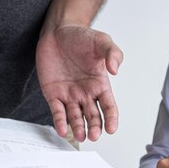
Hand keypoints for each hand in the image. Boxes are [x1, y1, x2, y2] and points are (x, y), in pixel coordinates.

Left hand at [36, 25, 122, 141]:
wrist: (58, 32)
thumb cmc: (82, 37)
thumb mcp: (102, 41)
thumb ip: (113, 54)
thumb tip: (115, 70)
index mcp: (100, 85)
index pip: (108, 107)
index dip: (111, 119)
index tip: (111, 129)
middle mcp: (86, 94)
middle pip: (93, 116)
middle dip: (94, 127)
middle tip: (94, 136)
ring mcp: (70, 95)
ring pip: (76, 117)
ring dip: (78, 128)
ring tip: (81, 136)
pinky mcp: (53, 94)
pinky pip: (57, 111)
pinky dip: (60, 121)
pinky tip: (62, 130)